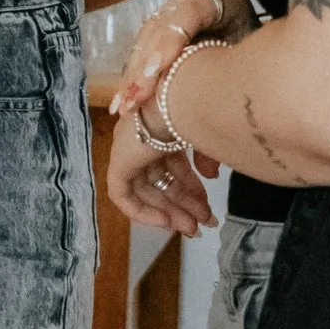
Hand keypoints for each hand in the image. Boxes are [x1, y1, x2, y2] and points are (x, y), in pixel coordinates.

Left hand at [108, 85, 219, 233]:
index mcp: (163, 128)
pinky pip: (123, 196)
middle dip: (184, 204)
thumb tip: (211, 176)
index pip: (173, 165)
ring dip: (171, 211)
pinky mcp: (118, 162)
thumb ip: (207, 158)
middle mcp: (142, 139)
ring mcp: (128, 150)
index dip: (190, 188)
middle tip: (203, 224)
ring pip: (147, 190)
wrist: (185, 100)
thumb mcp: (208, 138)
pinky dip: (142, 212)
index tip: (205, 207)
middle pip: (161, 180)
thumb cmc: (201, 112)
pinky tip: (167, 223)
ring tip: (193, 228)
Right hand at [109, 0, 255, 127]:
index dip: (171, 39)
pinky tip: (124, 98)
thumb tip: (212, 114)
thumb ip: (236, 73)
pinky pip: (143, 48)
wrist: (262, 54)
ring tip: (125, 103)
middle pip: (162, 26)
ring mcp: (176, 10)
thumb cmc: (264, 59)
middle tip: (135, 96)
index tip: (157, 69)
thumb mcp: (256, 61)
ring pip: (147, 38)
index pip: (191, 10)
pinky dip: (134, 75)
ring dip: (134, 72)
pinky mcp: (163, 28)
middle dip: (145, 64)